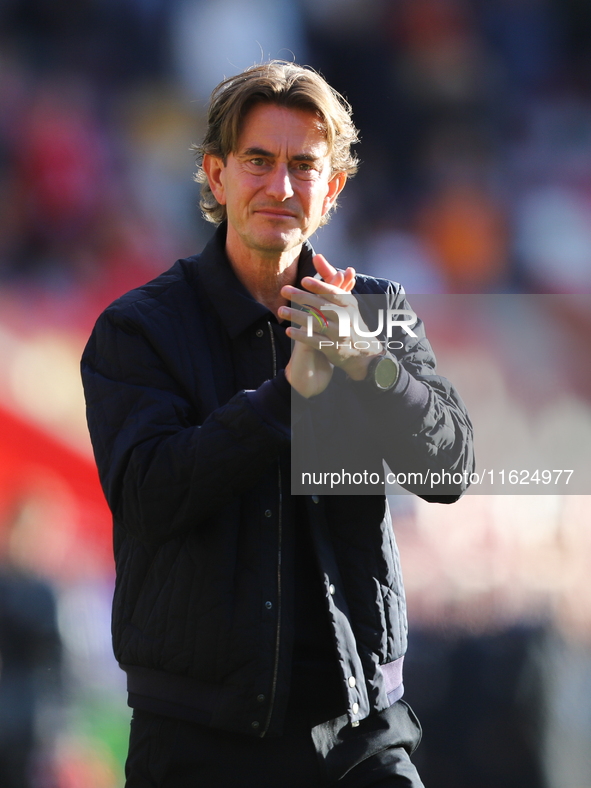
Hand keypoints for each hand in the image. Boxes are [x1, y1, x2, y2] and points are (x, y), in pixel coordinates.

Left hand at [284, 255, 355, 397]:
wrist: (363, 351)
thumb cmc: (349, 318)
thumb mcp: (343, 298)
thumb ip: (329, 277)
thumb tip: (317, 257)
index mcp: (348, 304)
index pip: (333, 293)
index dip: (319, 286)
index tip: (303, 280)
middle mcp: (346, 318)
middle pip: (322, 306)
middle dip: (302, 298)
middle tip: (283, 290)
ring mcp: (339, 334)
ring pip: (317, 323)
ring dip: (298, 316)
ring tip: (281, 311)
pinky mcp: (332, 348)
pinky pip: (315, 341)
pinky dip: (302, 336)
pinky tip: (289, 331)